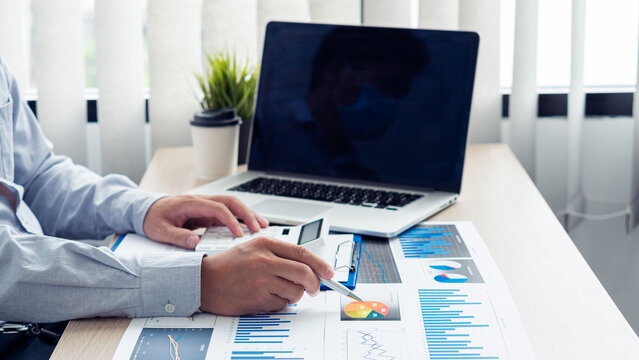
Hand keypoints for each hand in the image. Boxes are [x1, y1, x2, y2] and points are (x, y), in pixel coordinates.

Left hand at [143, 195, 268, 248]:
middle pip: (230, 202)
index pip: (218, 209)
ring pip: (232, 206)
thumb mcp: (159, 231)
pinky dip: (240, 219)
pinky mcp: (207, 213)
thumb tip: (195, 243)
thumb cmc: (153, 219)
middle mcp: (201, 201)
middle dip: (247, 213)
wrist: (146, 210)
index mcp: (191, 203)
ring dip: (248, 214)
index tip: (239, 234)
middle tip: (259, 228)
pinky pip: (228, 213)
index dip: (231, 221)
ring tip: (262, 226)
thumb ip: (177, 237)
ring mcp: (206, 206)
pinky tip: (250, 227)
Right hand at [200, 237, 334, 314]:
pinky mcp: (258, 298)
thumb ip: (279, 254)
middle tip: (314, 289)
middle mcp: (264, 260)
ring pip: (295, 292)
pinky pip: (281, 304)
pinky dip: (279, 304)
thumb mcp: (253, 248)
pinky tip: (265, 297)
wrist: (203, 281)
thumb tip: (307, 266)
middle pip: (304, 273)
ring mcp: (262, 280)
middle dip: (314, 284)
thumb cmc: (228, 266)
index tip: (329, 273)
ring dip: (294, 295)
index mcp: (265, 244)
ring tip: (278, 291)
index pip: (302, 253)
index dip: (321, 264)